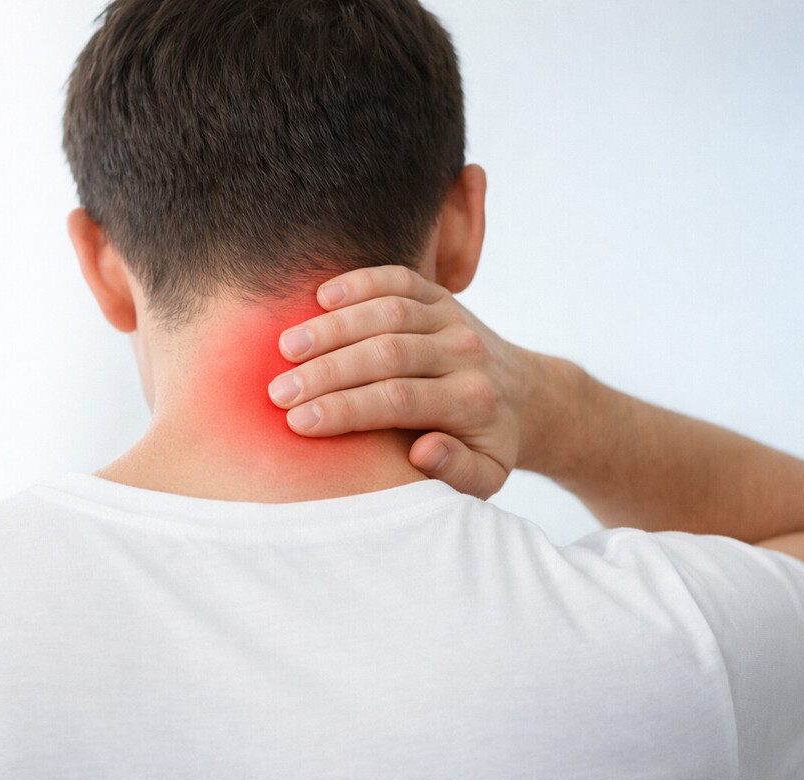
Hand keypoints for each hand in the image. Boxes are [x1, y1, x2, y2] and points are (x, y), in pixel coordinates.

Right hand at [267, 265, 540, 498]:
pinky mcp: (441, 296)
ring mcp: (452, 319)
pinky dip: (360, 282)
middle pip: (387, 353)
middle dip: (327, 372)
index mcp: (470, 401)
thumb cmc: (488, 445)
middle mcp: (463, 353)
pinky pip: (398, 279)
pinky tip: (321, 295)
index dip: (345, 409)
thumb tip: (422, 451)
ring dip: (333, 327)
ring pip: (388, 312)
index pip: (398, 400)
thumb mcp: (486, 476)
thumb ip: (457, 472)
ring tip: (286, 347)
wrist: (527, 396)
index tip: (297, 422)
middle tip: (277, 390)